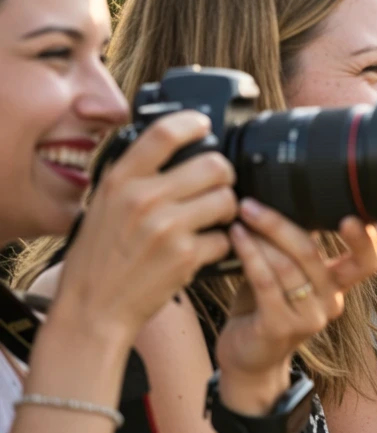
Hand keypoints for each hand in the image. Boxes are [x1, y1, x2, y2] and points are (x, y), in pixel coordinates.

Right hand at [57, 111, 236, 342]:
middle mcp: (143, 199)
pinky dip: (219, 245)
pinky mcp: (186, 256)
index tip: (204, 126)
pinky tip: (200, 250)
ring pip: (227, 199)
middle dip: (224, 176)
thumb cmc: (99, 258)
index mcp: (120, 181)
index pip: (164, 133)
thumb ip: (135, 178)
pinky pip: (225, 238)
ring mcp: (167, 227)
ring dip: (226, 211)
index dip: (192, 123)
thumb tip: (174, 149)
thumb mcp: (103, 205)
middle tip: (216, 187)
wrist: (92, 309)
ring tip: (210, 221)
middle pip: (214, 165)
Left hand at [215, 200, 376, 406]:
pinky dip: (250, 254)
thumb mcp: (288, 277)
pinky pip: (266, 282)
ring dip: (260, 237)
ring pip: (288, 266)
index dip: (365, 239)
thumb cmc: (265, 310)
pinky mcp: (281, 326)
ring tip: (241, 218)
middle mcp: (330, 302)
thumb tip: (292, 201)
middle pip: (315, 254)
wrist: (249, 361)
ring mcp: (308, 317)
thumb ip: (297, 249)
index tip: (353, 215)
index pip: (368, 261)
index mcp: (338, 287)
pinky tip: (237, 237)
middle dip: (282, 224)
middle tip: (254, 204)